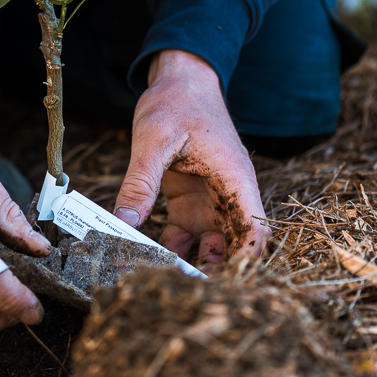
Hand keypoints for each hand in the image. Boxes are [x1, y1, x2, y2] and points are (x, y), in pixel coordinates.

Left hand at [114, 50, 268, 269]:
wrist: (179, 80)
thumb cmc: (178, 102)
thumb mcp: (155, 139)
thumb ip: (141, 182)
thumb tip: (122, 223)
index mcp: (235, 179)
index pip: (254, 229)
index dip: (246, 261)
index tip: (226, 287)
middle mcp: (227, 194)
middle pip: (233, 244)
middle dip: (217, 272)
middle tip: (188, 296)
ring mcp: (208, 199)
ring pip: (208, 244)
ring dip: (192, 264)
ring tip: (165, 285)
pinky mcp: (188, 199)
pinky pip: (183, 233)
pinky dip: (171, 248)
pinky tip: (149, 261)